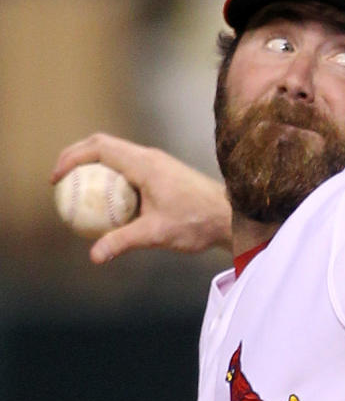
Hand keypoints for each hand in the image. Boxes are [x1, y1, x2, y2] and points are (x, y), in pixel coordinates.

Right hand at [51, 133, 231, 262]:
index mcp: (145, 163)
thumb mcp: (157, 233)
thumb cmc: (198, 222)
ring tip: (76, 189)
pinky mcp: (164, 172)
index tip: (55, 179)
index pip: (99, 148)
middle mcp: (150, 157)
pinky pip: (129, 167)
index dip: (71, 157)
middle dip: (76, 156)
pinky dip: (111, 177)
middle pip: (103, 145)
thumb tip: (94, 256)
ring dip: (94, 165)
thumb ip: (122, 241)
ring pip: (117, 155)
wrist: (232, 216)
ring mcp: (158, 163)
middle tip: (59, 179)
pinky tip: (105, 203)